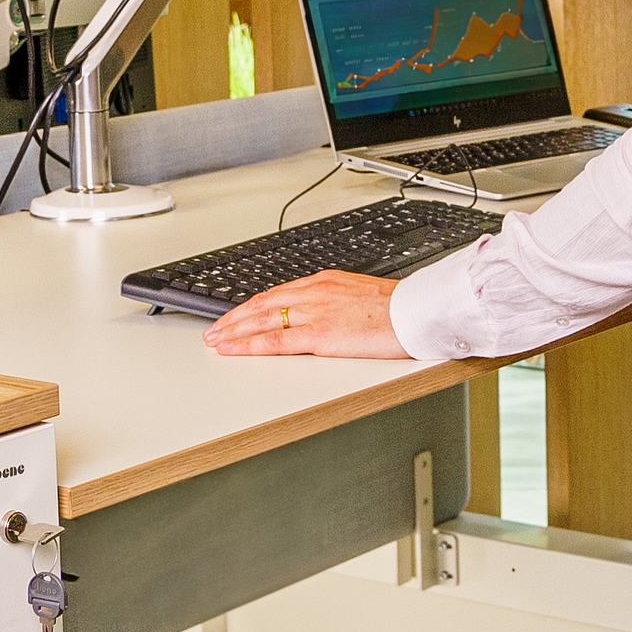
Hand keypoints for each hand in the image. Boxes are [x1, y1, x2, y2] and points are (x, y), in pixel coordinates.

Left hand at [203, 270, 411, 358]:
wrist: (418, 312)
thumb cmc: (399, 309)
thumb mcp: (361, 297)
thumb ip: (337, 303)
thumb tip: (326, 315)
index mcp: (324, 282)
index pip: (276, 293)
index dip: (251, 306)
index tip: (236, 316)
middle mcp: (315, 292)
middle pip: (262, 304)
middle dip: (233, 318)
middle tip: (213, 330)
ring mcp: (315, 312)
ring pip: (262, 320)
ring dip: (233, 330)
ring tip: (215, 340)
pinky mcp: (320, 334)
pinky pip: (276, 341)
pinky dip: (249, 345)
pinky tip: (234, 349)